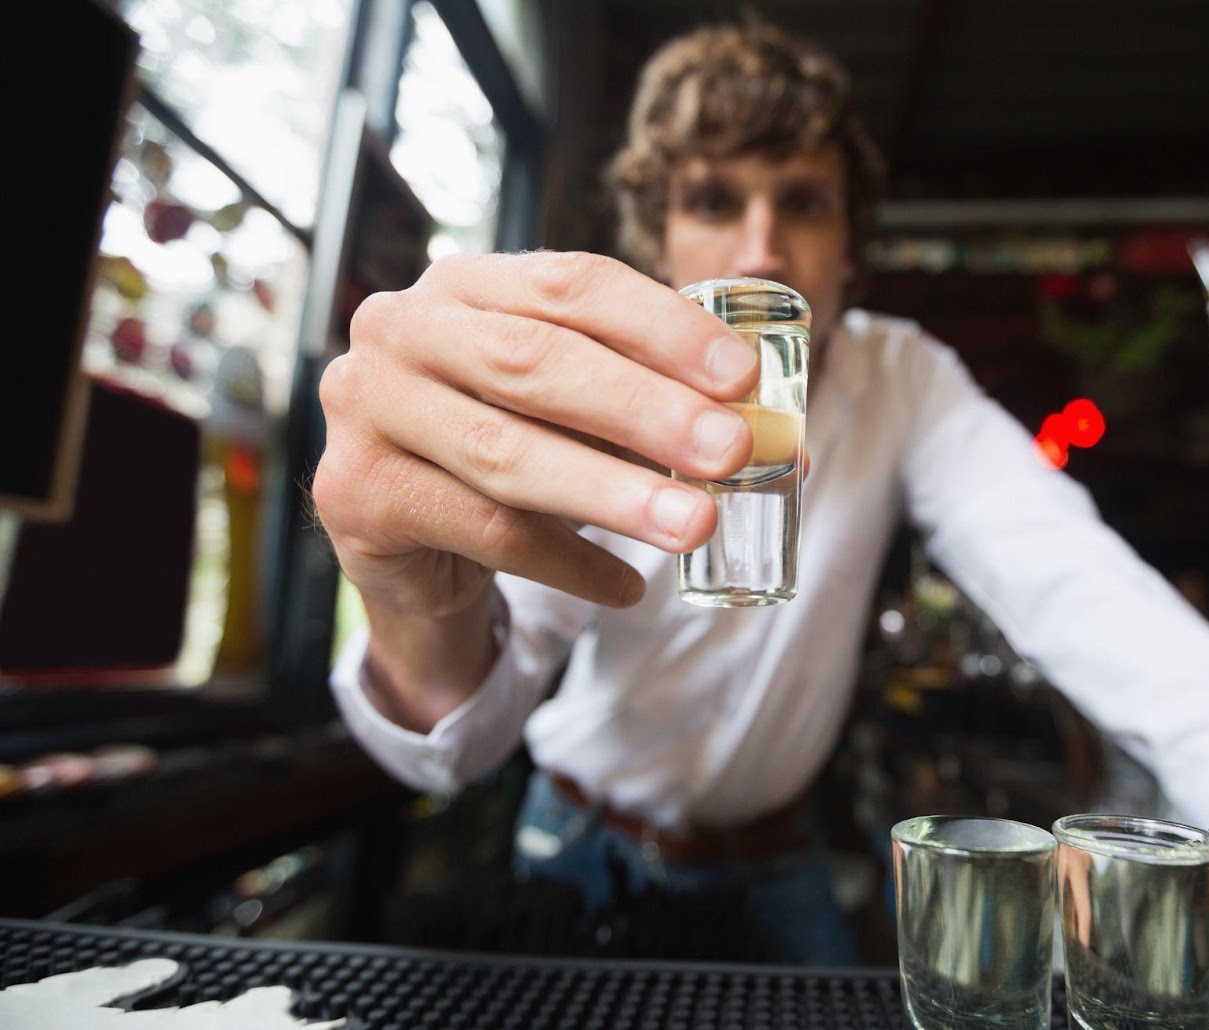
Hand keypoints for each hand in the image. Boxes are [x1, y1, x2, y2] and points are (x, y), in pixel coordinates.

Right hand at [313, 251, 759, 615]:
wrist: (409, 537)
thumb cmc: (510, 447)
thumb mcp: (583, 413)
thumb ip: (660, 407)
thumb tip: (781, 441)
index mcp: (467, 283)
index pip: (572, 283)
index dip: (661, 326)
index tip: (742, 375)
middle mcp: (401, 327)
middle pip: (534, 362)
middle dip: (644, 408)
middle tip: (731, 448)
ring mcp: (364, 406)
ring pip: (505, 453)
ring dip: (614, 494)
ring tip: (696, 524)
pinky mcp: (353, 491)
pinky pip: (481, 531)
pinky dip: (568, 563)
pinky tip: (628, 586)